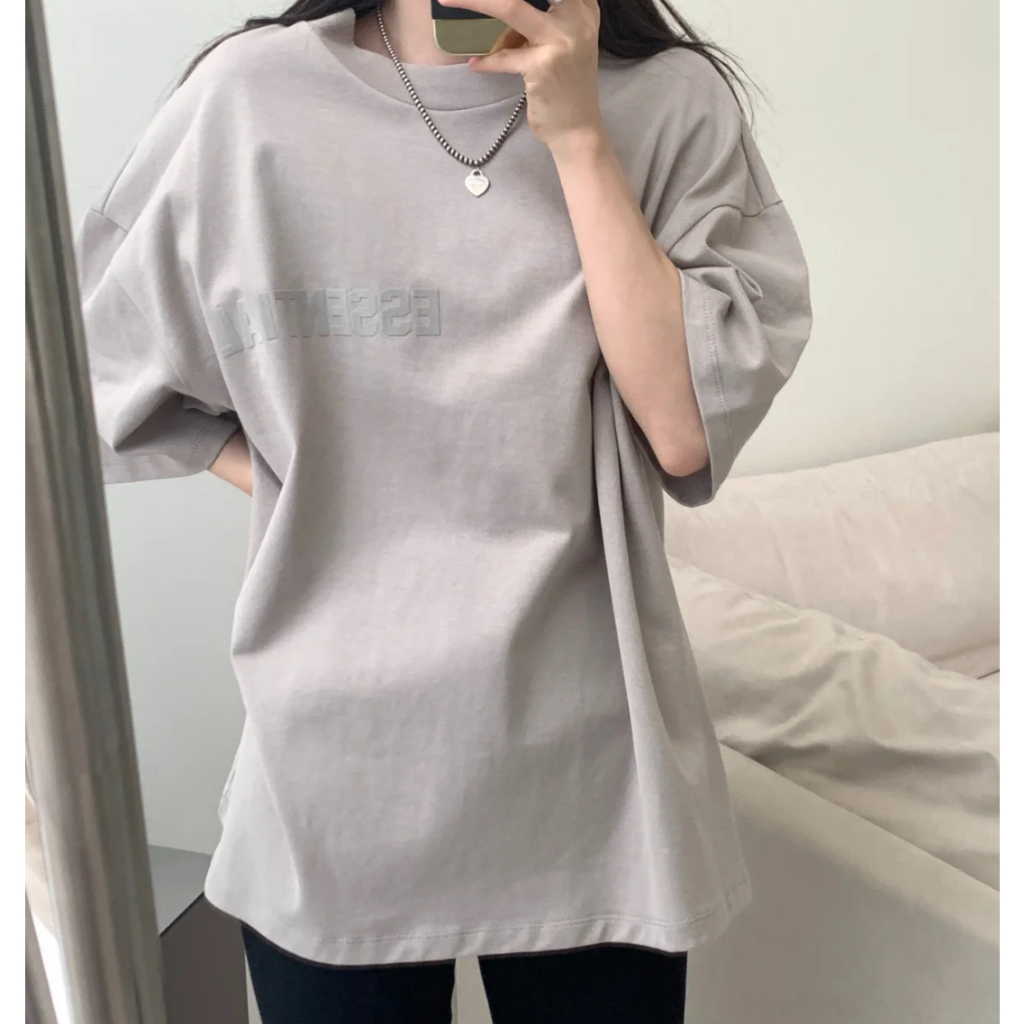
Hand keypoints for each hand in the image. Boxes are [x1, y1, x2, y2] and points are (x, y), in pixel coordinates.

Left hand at [438, 0, 603, 152]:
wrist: (578, 130)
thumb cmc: (565, 87)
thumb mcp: (561, 43)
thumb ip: (541, 20)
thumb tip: (498, 7)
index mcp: (582, 9)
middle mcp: (576, 18)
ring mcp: (560, 41)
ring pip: (511, 7)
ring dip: (475, 2)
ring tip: (452, 6)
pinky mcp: (543, 66)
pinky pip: (504, 56)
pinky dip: (487, 61)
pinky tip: (477, 65)